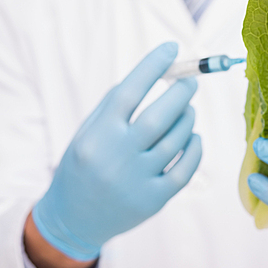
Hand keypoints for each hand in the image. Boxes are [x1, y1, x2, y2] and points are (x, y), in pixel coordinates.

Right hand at [33, 43, 201, 260]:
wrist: (72, 219)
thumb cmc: (83, 164)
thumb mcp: (87, 132)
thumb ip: (115, 105)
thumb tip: (153, 72)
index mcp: (98, 135)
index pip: (130, 91)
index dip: (152, 66)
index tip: (171, 48)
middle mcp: (117, 157)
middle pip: (160, 116)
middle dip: (181, 92)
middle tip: (190, 82)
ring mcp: (136, 181)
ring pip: (176, 140)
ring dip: (188, 118)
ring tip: (187, 109)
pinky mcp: (153, 201)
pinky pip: (185, 169)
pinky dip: (194, 148)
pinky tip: (193, 137)